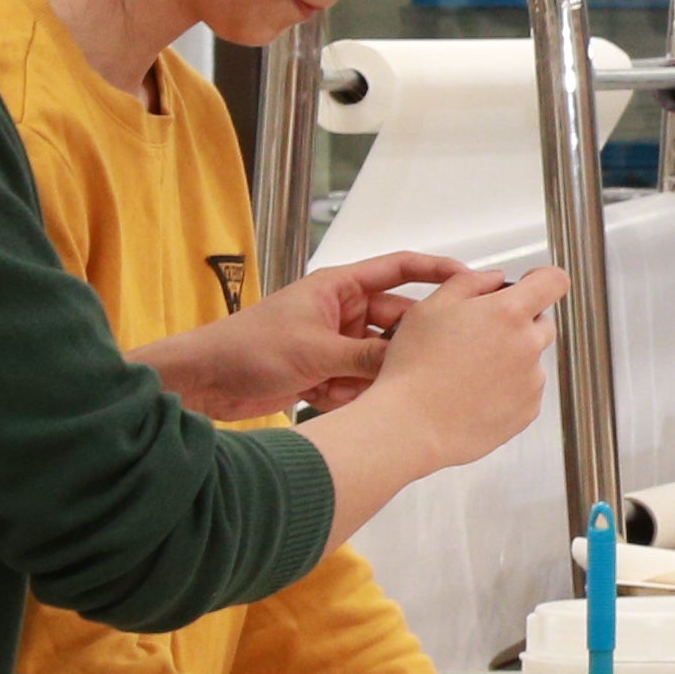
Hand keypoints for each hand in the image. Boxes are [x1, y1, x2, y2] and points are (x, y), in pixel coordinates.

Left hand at [158, 250, 477, 421]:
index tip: (472, 281)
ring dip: (374, 376)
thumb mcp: (317, 351)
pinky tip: (343, 405)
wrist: (202, 382)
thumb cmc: (250, 348)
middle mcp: (339, 311)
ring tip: (378, 390)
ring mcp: (331, 343)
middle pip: (392, 321)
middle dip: (405, 344)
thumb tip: (411, 361)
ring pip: (375, 357)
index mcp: (338, 288)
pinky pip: (355, 381)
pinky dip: (351, 394)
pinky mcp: (321, 372)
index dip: (436, 271)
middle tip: (432, 361)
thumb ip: (367, 356)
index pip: (398, 269)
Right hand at [367, 266, 568, 463]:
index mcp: (508, 313)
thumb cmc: (414, 369)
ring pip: (532, 359)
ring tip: (468, 371)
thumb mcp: (430, 308)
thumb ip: (469, 283)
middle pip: (542, 322)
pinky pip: (526, 390)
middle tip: (479, 336)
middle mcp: (527, 345)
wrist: (411, 426)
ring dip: (511, 359)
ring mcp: (531, 380)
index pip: (554, 281)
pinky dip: (508, 389)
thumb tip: (492, 279)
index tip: (531, 285)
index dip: (543, 279)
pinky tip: (474, 393)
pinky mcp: (528, 410)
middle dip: (518, 323)